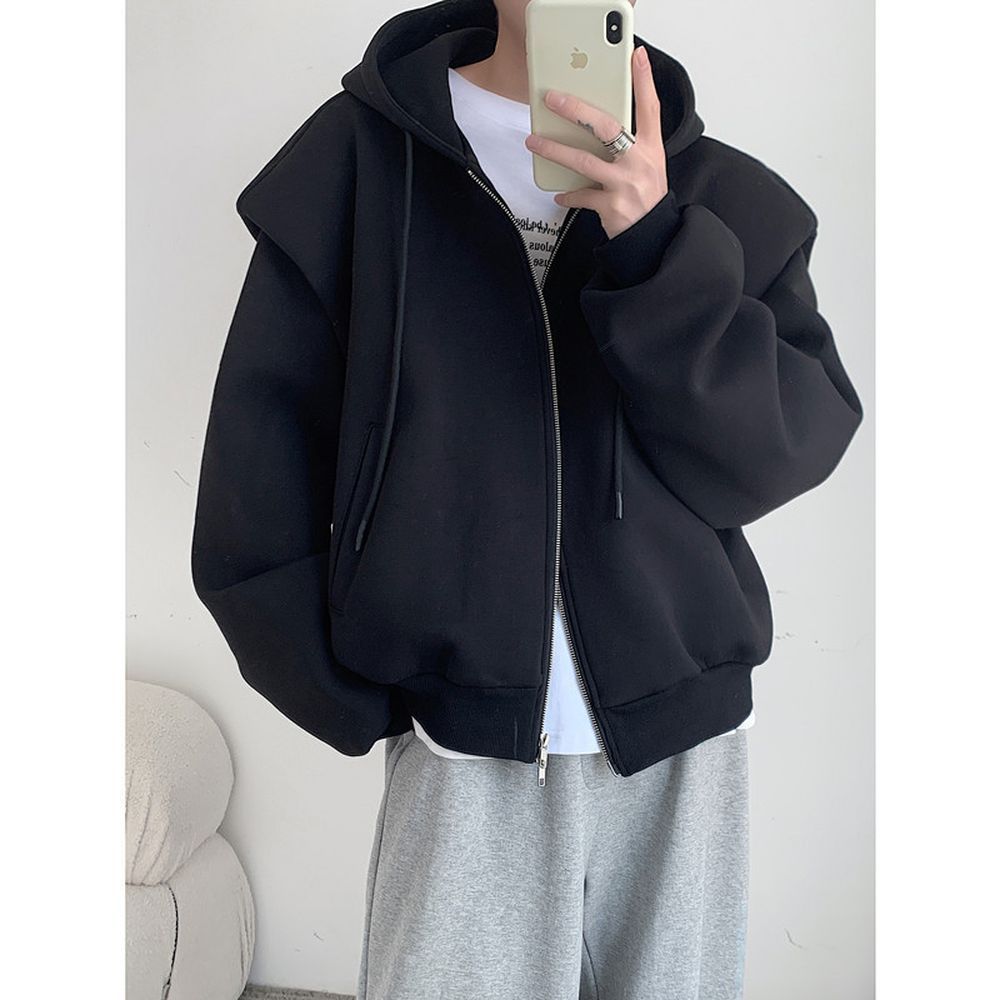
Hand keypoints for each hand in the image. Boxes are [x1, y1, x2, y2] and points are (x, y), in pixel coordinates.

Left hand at [524, 45, 668, 239]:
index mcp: (652, 149)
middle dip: (576, 110)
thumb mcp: (647, 167)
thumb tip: (593, 125)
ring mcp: (625, 185)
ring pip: (584, 161)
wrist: (652, 238)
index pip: (650, 107)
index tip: (636, 55)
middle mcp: (640, 163)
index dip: (645, 80)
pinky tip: (558, 194)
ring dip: (554, 150)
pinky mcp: (612, 207)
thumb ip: (628, 145)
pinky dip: (568, 195)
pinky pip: (581, 196)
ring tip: (534, 141)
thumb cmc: (646, 199)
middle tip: (553, 98)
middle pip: (606, 127)